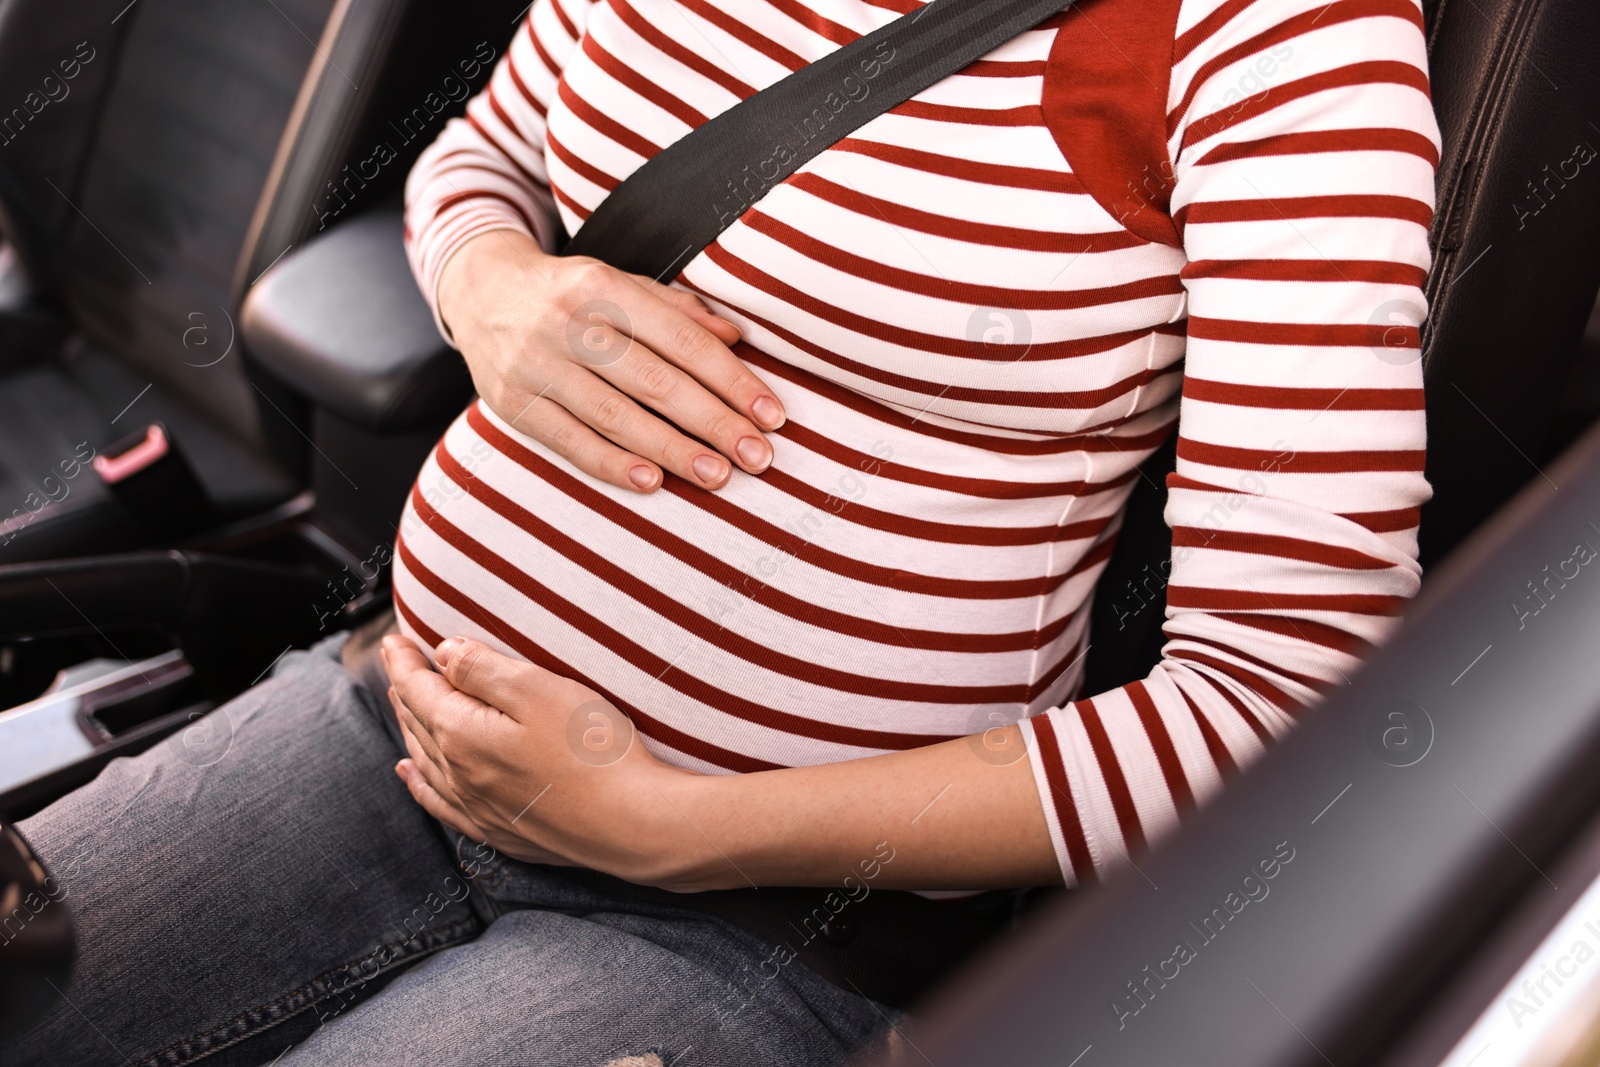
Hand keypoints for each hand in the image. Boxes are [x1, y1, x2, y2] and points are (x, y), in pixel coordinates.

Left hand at [380, 634, 703, 887]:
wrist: (632, 824)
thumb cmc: (593, 750)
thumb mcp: (539, 689)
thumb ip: (483, 669)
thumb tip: (443, 654)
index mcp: (462, 734)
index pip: (418, 689)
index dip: (404, 660)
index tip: (394, 639)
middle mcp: (459, 774)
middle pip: (418, 722)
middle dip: (404, 687)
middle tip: (398, 660)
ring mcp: (478, 807)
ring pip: (425, 760)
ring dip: (410, 728)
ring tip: (402, 703)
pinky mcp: (501, 831)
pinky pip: (439, 802)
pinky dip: (418, 783)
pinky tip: (410, 774)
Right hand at [437, 229, 785, 492]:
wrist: (480, 291)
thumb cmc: (568, 293)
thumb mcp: (620, 283)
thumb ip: (674, 311)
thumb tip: (734, 337)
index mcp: (603, 286)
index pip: (682, 340)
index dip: (732, 380)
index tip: (770, 415)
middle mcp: (568, 324)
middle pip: (655, 381)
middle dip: (713, 422)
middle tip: (758, 456)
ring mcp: (537, 366)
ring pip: (615, 416)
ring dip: (673, 451)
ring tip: (718, 476)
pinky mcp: (512, 403)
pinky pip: (570, 441)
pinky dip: (612, 464)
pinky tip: (652, 483)